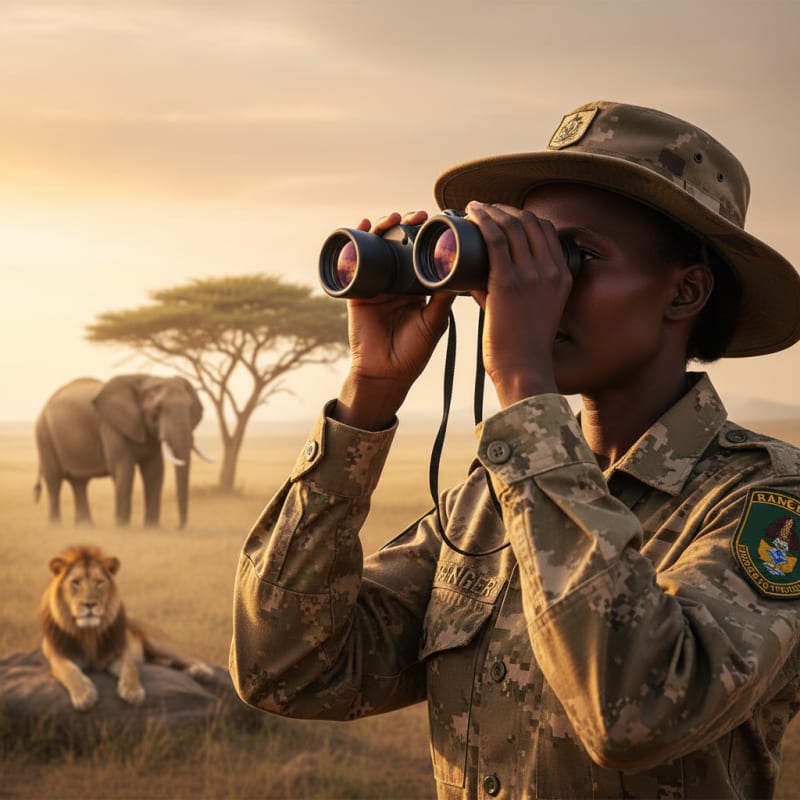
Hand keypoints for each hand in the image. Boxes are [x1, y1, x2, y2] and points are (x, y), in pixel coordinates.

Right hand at [333, 211, 454, 429]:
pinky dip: (356, 241)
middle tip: (419, 215)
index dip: (428, 235)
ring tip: (394, 218)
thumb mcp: (434, 321)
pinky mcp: (357, 290)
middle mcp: (397, 281)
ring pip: (379, 247)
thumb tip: (461, 272)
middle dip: (407, 225)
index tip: (438, 221)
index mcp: (417, 287)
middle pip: (400, 244)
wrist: (385, 373)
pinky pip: (355, 261)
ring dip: (384, 227)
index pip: (421, 253)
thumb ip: (444, 298)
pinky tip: (363, 226)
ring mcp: (376, 284)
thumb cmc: (413, 352)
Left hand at [466, 201, 573, 406]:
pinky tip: (472, 211)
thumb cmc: (522, 346)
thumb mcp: (532, 310)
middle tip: (485, 210)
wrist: (523, 369)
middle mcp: (550, 270)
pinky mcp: (507, 282)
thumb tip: (478, 277)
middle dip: (505, 210)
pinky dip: (483, 220)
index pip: (546, 231)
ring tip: (475, 209)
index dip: (523, 217)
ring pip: (512, 225)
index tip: (503, 216)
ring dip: (491, 210)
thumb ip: (510, 290)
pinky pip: (495, 239)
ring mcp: (530, 275)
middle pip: (529, 222)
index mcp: (562, 276)